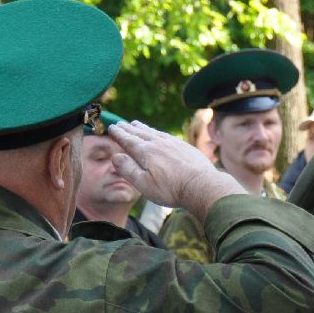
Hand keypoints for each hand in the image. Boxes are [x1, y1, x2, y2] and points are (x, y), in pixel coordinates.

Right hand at [106, 121, 242, 217]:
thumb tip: (115, 156)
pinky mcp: (184, 147)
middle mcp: (158, 143)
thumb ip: (128, 169)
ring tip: (135, 123)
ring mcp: (173, 143)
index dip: (118, 134)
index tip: (111, 128)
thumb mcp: (144, 184)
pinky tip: (158, 134)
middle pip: (139, 133)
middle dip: (128, 129)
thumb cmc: (171, 189)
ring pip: (153, 132)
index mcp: (146, 152)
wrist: (202, 185)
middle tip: (120, 124)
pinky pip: (166, 135)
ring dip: (142, 128)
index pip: (128, 140)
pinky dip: (157, 132)